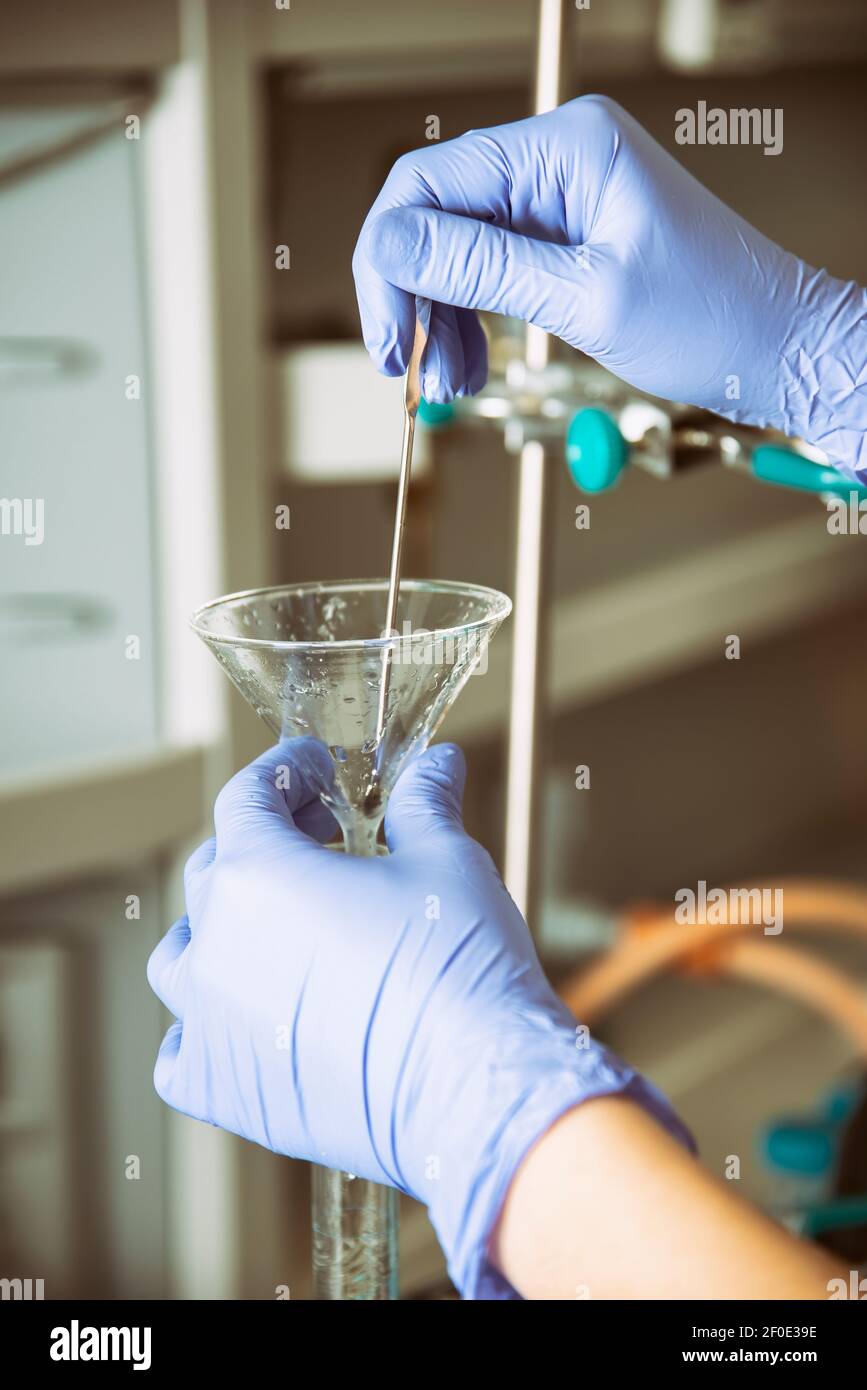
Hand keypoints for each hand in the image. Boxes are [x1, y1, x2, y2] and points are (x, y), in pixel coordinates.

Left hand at [148, 737, 690, 1297]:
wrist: (474, 1089)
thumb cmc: (459, 967)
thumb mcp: (446, 862)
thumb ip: (424, 805)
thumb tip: (436, 765)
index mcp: (257, 875)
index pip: (246, 798)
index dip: (284, 771)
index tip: (315, 768)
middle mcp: (216, 945)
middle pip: (215, 869)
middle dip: (266, 841)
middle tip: (324, 838)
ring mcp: (210, 1023)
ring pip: (182, 958)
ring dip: (219, 931)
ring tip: (276, 929)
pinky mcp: (225, 1091)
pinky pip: (181, 1053)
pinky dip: (203, 1029)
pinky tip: (249, 1020)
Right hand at [353, 95, 866, 478]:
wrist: (778, 347)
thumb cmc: (710, 318)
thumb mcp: (585, 299)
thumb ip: (481, 267)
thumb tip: (388, 245)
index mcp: (567, 147)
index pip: (430, 182)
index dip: (390, 261)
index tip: (387, 339)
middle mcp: (558, 157)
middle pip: (437, 214)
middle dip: (413, 295)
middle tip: (410, 371)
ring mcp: (563, 194)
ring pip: (458, 247)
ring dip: (440, 316)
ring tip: (451, 383)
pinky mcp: (568, 234)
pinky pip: (493, 267)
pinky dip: (473, 317)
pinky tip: (473, 364)